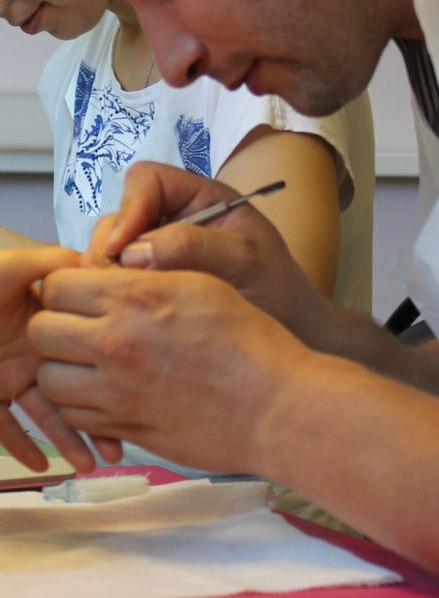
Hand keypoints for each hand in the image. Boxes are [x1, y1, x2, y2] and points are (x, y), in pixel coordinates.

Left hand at [0, 248, 100, 471]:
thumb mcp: (12, 266)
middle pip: (74, 387)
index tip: (137, 386)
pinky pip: (4, 429)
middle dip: (99, 418)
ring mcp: (10, 375)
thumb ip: (53, 262)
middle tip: (120, 446)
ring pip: (45, 414)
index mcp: (45, 320)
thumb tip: (95, 262)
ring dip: (67, 439)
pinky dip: (22, 446)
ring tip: (91, 463)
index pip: (87, 349)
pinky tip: (41, 464)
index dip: (112, 368)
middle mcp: (33, 352)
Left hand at [30, 266, 312, 473]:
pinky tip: (109, 391)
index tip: (83, 292)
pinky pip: (72, 415)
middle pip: (42, 330)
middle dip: (56, 324)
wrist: (273, 405)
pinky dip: (81, 403)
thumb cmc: (248, 340)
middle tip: (82, 326)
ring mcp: (115, 390)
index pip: (58, 284)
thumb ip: (147, 275)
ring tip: (93, 362)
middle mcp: (116, 342)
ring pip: (48, 377)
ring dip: (64, 367)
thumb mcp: (200, 282)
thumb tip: (112, 272)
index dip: (67, 285)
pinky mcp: (122, 427)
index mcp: (136, 297)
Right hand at [84, 162, 335, 347]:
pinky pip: (118, 280)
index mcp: (203, 197)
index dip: (128, 208)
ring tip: (122, 304)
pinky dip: (113, 293)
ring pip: (113, 249)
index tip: (121, 251)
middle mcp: (176, 219)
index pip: (148, 180)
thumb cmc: (278, 291)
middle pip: (121, 215)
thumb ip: (192, 247)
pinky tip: (126, 316)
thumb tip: (132, 252)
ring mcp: (161, 253)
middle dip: (111, 247)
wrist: (292, 335)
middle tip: (112, 287)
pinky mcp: (153, 285)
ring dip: (108, 273)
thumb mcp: (244, 260)